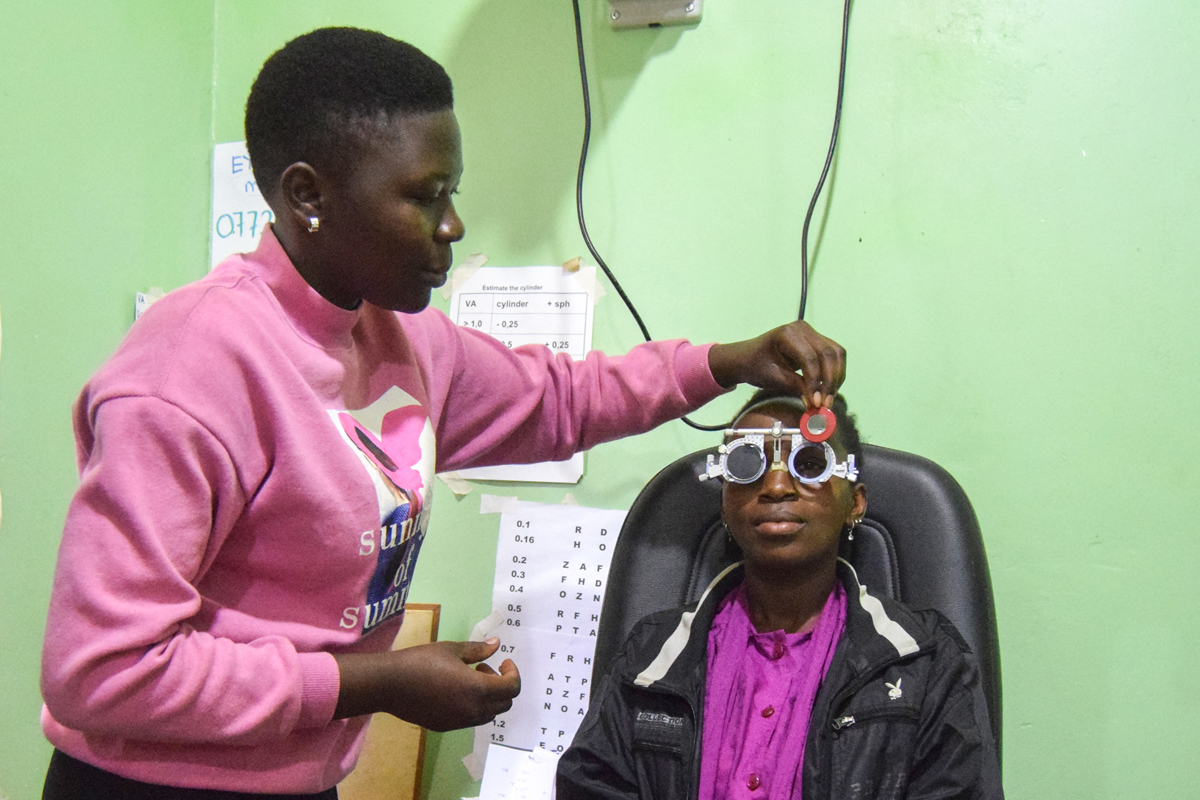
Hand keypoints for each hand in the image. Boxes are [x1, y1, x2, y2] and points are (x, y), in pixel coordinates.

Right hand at [332, 638, 520, 730]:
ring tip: (470, 678)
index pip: (511, 688)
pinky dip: (475, 706)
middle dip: (501, 685)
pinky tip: (456, 691)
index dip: (513, 673)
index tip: (504, 661)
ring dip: (489, 697)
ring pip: (489, 714)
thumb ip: (477, 649)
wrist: (390, 684)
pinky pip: (472, 719)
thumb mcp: (451, 649)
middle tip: (483, 667)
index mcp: (477, 688)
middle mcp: (472, 710)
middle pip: (504, 704)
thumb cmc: (421, 661)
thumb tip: (497, 644)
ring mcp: (459, 721)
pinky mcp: (447, 726)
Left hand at [708, 321, 845, 407]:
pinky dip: (835, 373)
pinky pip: (834, 356)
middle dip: (830, 381)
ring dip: (837, 378)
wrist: (748, 358)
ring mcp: (811, 333)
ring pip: (836, 354)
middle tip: (825, 404)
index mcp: (787, 334)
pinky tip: (829, 389)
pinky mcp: (817, 341)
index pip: (810, 358)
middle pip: (828, 354)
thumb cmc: (756, 366)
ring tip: (829, 399)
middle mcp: (802, 329)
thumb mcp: (774, 378)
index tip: (816, 402)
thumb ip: (797, 387)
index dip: (815, 382)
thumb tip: (816, 404)